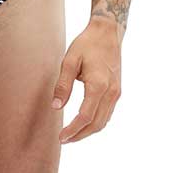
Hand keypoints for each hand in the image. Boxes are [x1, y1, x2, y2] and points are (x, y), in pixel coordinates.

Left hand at [51, 18, 123, 142]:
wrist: (108, 33)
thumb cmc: (86, 45)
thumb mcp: (69, 61)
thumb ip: (63, 85)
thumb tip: (56, 107)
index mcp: (98, 85)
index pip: (85, 116)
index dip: (73, 130)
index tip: (61, 137)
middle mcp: (111, 92)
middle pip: (96, 124)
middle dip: (80, 135)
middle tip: (64, 140)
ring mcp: (116, 92)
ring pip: (104, 121)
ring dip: (88, 131)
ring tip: (72, 135)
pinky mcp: (117, 91)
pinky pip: (108, 113)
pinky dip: (96, 123)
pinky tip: (85, 124)